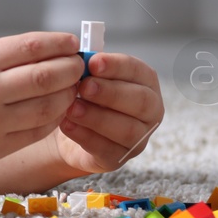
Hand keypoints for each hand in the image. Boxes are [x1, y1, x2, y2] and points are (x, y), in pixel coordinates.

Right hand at [0, 31, 83, 169]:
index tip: (70, 43)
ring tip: (71, 88)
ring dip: (68, 95)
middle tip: (78, 65)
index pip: (32, 47)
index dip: (58, 44)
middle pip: (47, 76)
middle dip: (70, 69)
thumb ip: (0, 57)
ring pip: (49, 106)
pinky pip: (38, 130)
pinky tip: (56, 109)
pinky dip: (54, 118)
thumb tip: (44, 51)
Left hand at [52, 52, 162, 174]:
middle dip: (110, 92)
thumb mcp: (88, 76)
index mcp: (145, 83)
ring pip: (127, 129)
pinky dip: (85, 136)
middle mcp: (150, 111)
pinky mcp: (118, 159)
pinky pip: (107, 149)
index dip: (117, 66)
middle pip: (140, 101)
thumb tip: (80, 58)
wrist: (71, 128)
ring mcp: (138, 138)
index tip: (93, 62)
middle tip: (84, 86)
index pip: (138, 71)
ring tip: (72, 108)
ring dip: (97, 117)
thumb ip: (89, 67)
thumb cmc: (85, 95)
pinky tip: (67, 125)